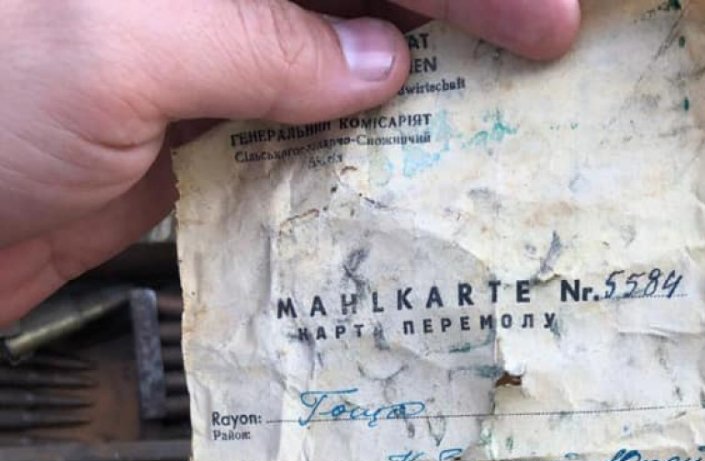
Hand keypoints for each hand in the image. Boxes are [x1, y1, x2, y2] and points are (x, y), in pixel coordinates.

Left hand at [1, 0, 580, 323]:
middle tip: (553, 54)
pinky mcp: (190, 125)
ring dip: (419, 79)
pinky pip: (296, 124)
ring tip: (502, 116)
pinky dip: (354, 145)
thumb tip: (377, 60)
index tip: (542, 12)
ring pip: (335, 47)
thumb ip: (254, 36)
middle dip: (455, 11)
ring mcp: (197, 49)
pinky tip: (409, 164)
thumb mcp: (115, 47)